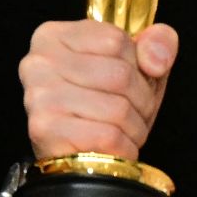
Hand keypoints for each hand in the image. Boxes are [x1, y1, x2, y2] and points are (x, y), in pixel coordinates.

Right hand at [18, 19, 177, 160]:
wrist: (78, 160)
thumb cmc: (104, 107)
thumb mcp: (136, 67)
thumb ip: (157, 43)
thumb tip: (157, 60)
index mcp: (54, 36)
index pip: (117, 40)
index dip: (138, 66)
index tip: (131, 82)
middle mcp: (39, 62)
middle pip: (120, 75)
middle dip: (142, 101)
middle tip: (135, 114)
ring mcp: (39, 96)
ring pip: (118, 109)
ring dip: (135, 128)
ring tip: (125, 132)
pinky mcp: (45, 130)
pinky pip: (109, 136)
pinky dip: (124, 147)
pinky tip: (114, 149)